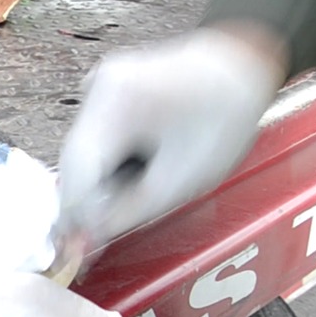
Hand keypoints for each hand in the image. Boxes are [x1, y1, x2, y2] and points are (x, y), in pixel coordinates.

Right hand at [57, 25, 287, 245]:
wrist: (241, 65)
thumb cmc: (223, 116)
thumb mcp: (183, 178)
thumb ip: (129, 212)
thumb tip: (87, 240)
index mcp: (114, 101)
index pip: (76, 171)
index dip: (76, 216)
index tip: (81, 251)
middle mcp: (94, 88)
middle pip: (74, 161)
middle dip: (90, 199)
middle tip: (109, 232)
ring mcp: (95, 86)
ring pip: (81, 152)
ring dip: (100, 181)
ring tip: (138, 191)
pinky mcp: (103, 92)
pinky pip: (93, 138)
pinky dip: (108, 162)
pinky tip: (137, 167)